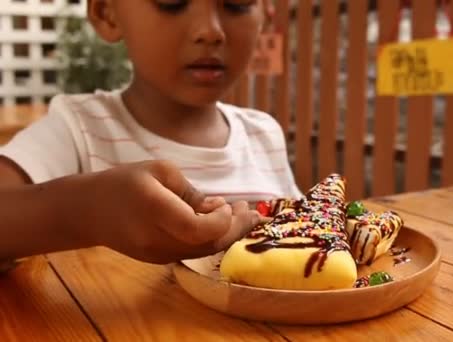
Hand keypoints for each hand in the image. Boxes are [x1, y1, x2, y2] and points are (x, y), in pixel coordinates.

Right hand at [65, 160, 260, 263]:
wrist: (88, 211)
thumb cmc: (125, 182)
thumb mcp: (159, 171)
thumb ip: (192, 192)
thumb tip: (221, 209)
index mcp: (153, 209)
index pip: (197, 229)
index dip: (220, 221)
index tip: (226, 203)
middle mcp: (155, 238)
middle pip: (207, 245)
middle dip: (236, 228)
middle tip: (252, 211)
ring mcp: (156, 254)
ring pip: (204, 252)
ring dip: (229, 235)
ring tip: (245, 215)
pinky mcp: (158, 260)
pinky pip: (194, 252)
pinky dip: (213, 239)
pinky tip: (224, 223)